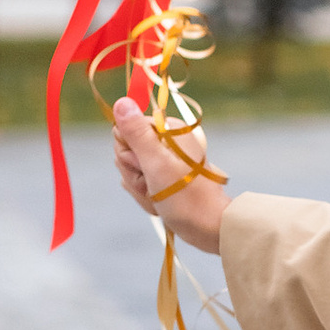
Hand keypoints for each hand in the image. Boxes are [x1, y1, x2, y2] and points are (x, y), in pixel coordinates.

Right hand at [113, 98, 226, 254]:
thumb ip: (137, 133)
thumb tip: (121, 102)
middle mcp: (166, 140)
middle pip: (125, 150)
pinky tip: (159, 202)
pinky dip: (145, 195)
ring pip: (129, 169)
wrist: (208, 227)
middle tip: (154, 185)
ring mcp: (164, 159)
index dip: (128, 153)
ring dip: (140, 187)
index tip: (145, 167)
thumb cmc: (185, 196)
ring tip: (158, 195)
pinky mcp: (163, 175)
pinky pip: (139, 182)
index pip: (124, 130)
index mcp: (168, 130)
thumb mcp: (156, 162)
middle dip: (134, 173)